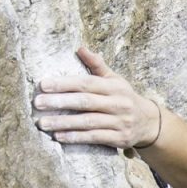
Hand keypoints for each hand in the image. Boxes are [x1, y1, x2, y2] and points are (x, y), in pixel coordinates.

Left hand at [33, 46, 161, 148]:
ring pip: (88, 122)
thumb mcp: (115, 80)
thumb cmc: (124, 98)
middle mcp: (118, 104)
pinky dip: (76, 137)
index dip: (64, 84)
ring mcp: (120, 122)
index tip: (43, 85)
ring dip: (64, 123)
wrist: (149, 123)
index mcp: (115, 87)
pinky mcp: (119, 139)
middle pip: (85, 102)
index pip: (86, 83)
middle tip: (37, 103)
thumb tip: (80, 48)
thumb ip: (97, 66)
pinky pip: (95, 137)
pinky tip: (59, 136)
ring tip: (43, 123)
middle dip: (59, 102)